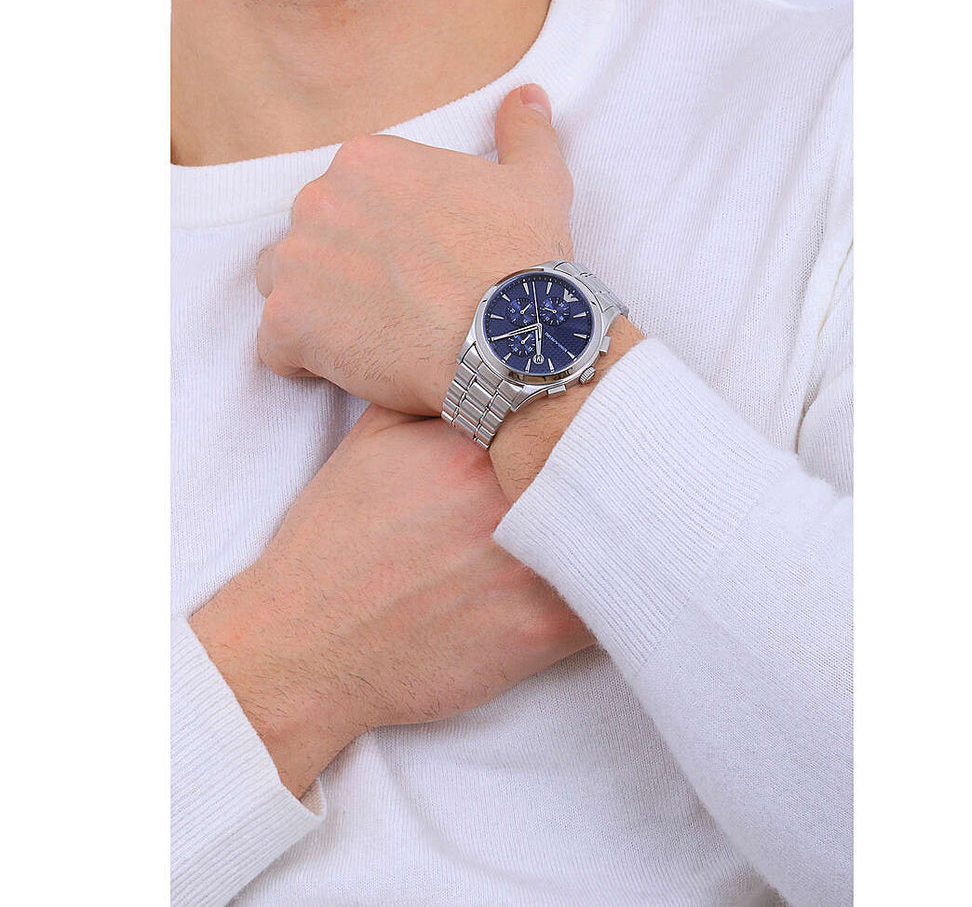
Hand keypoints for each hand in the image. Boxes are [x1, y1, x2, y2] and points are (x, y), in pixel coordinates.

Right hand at [190, 404, 591, 798]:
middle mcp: (506, 496)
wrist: (307, 644)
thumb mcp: (371, 440)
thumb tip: (488, 363)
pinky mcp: (545, 631)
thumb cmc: (336, 540)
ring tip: (628, 522)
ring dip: (621, 526)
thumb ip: (429, 393)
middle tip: (625, 467)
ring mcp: (530, 565)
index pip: (557, 404)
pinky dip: (619, 586)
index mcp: (469, 444)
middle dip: (610, 460)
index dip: (580, 407)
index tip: (591, 415)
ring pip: (617, 529)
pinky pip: (615, 599)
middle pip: (599, 459)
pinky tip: (606, 580)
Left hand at [255, 84, 572, 414]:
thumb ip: (524, 134)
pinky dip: (306, 362)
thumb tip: (528, 97)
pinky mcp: (289, 322)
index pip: (347, 200)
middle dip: (343, 273)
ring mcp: (298, 261)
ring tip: (372, 337)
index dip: (378, 240)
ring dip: (316, 312)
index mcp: (368, 162)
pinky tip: (357, 367)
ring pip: (284, 287)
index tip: (414, 268)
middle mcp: (320, 200)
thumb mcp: (537, 185)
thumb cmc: (522, 262)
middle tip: (398, 307)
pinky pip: (276, 348)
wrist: (508, 338)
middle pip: (311, 240)